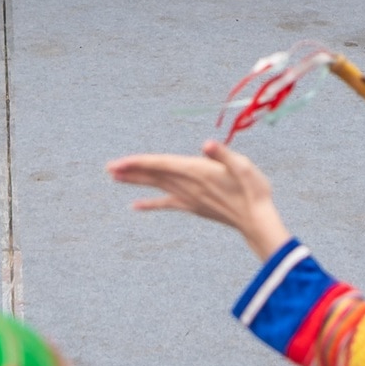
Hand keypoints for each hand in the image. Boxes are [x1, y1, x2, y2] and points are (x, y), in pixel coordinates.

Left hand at [106, 140, 291, 261]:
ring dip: (136, 181)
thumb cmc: (253, 190)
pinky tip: (136, 206)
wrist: (256, 220)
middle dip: (130, 170)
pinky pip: (167, 203)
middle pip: (154, 175)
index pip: (161, 165)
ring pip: (157, 186)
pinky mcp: (193, 206)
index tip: (119, 163)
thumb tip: (207, 145)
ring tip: (116, 178)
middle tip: (108, 168)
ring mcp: (189, 198)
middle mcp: (188, 185)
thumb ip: (223, 155)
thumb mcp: (243, 166)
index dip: (139, 162)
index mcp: (197, 171)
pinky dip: (151, 204)